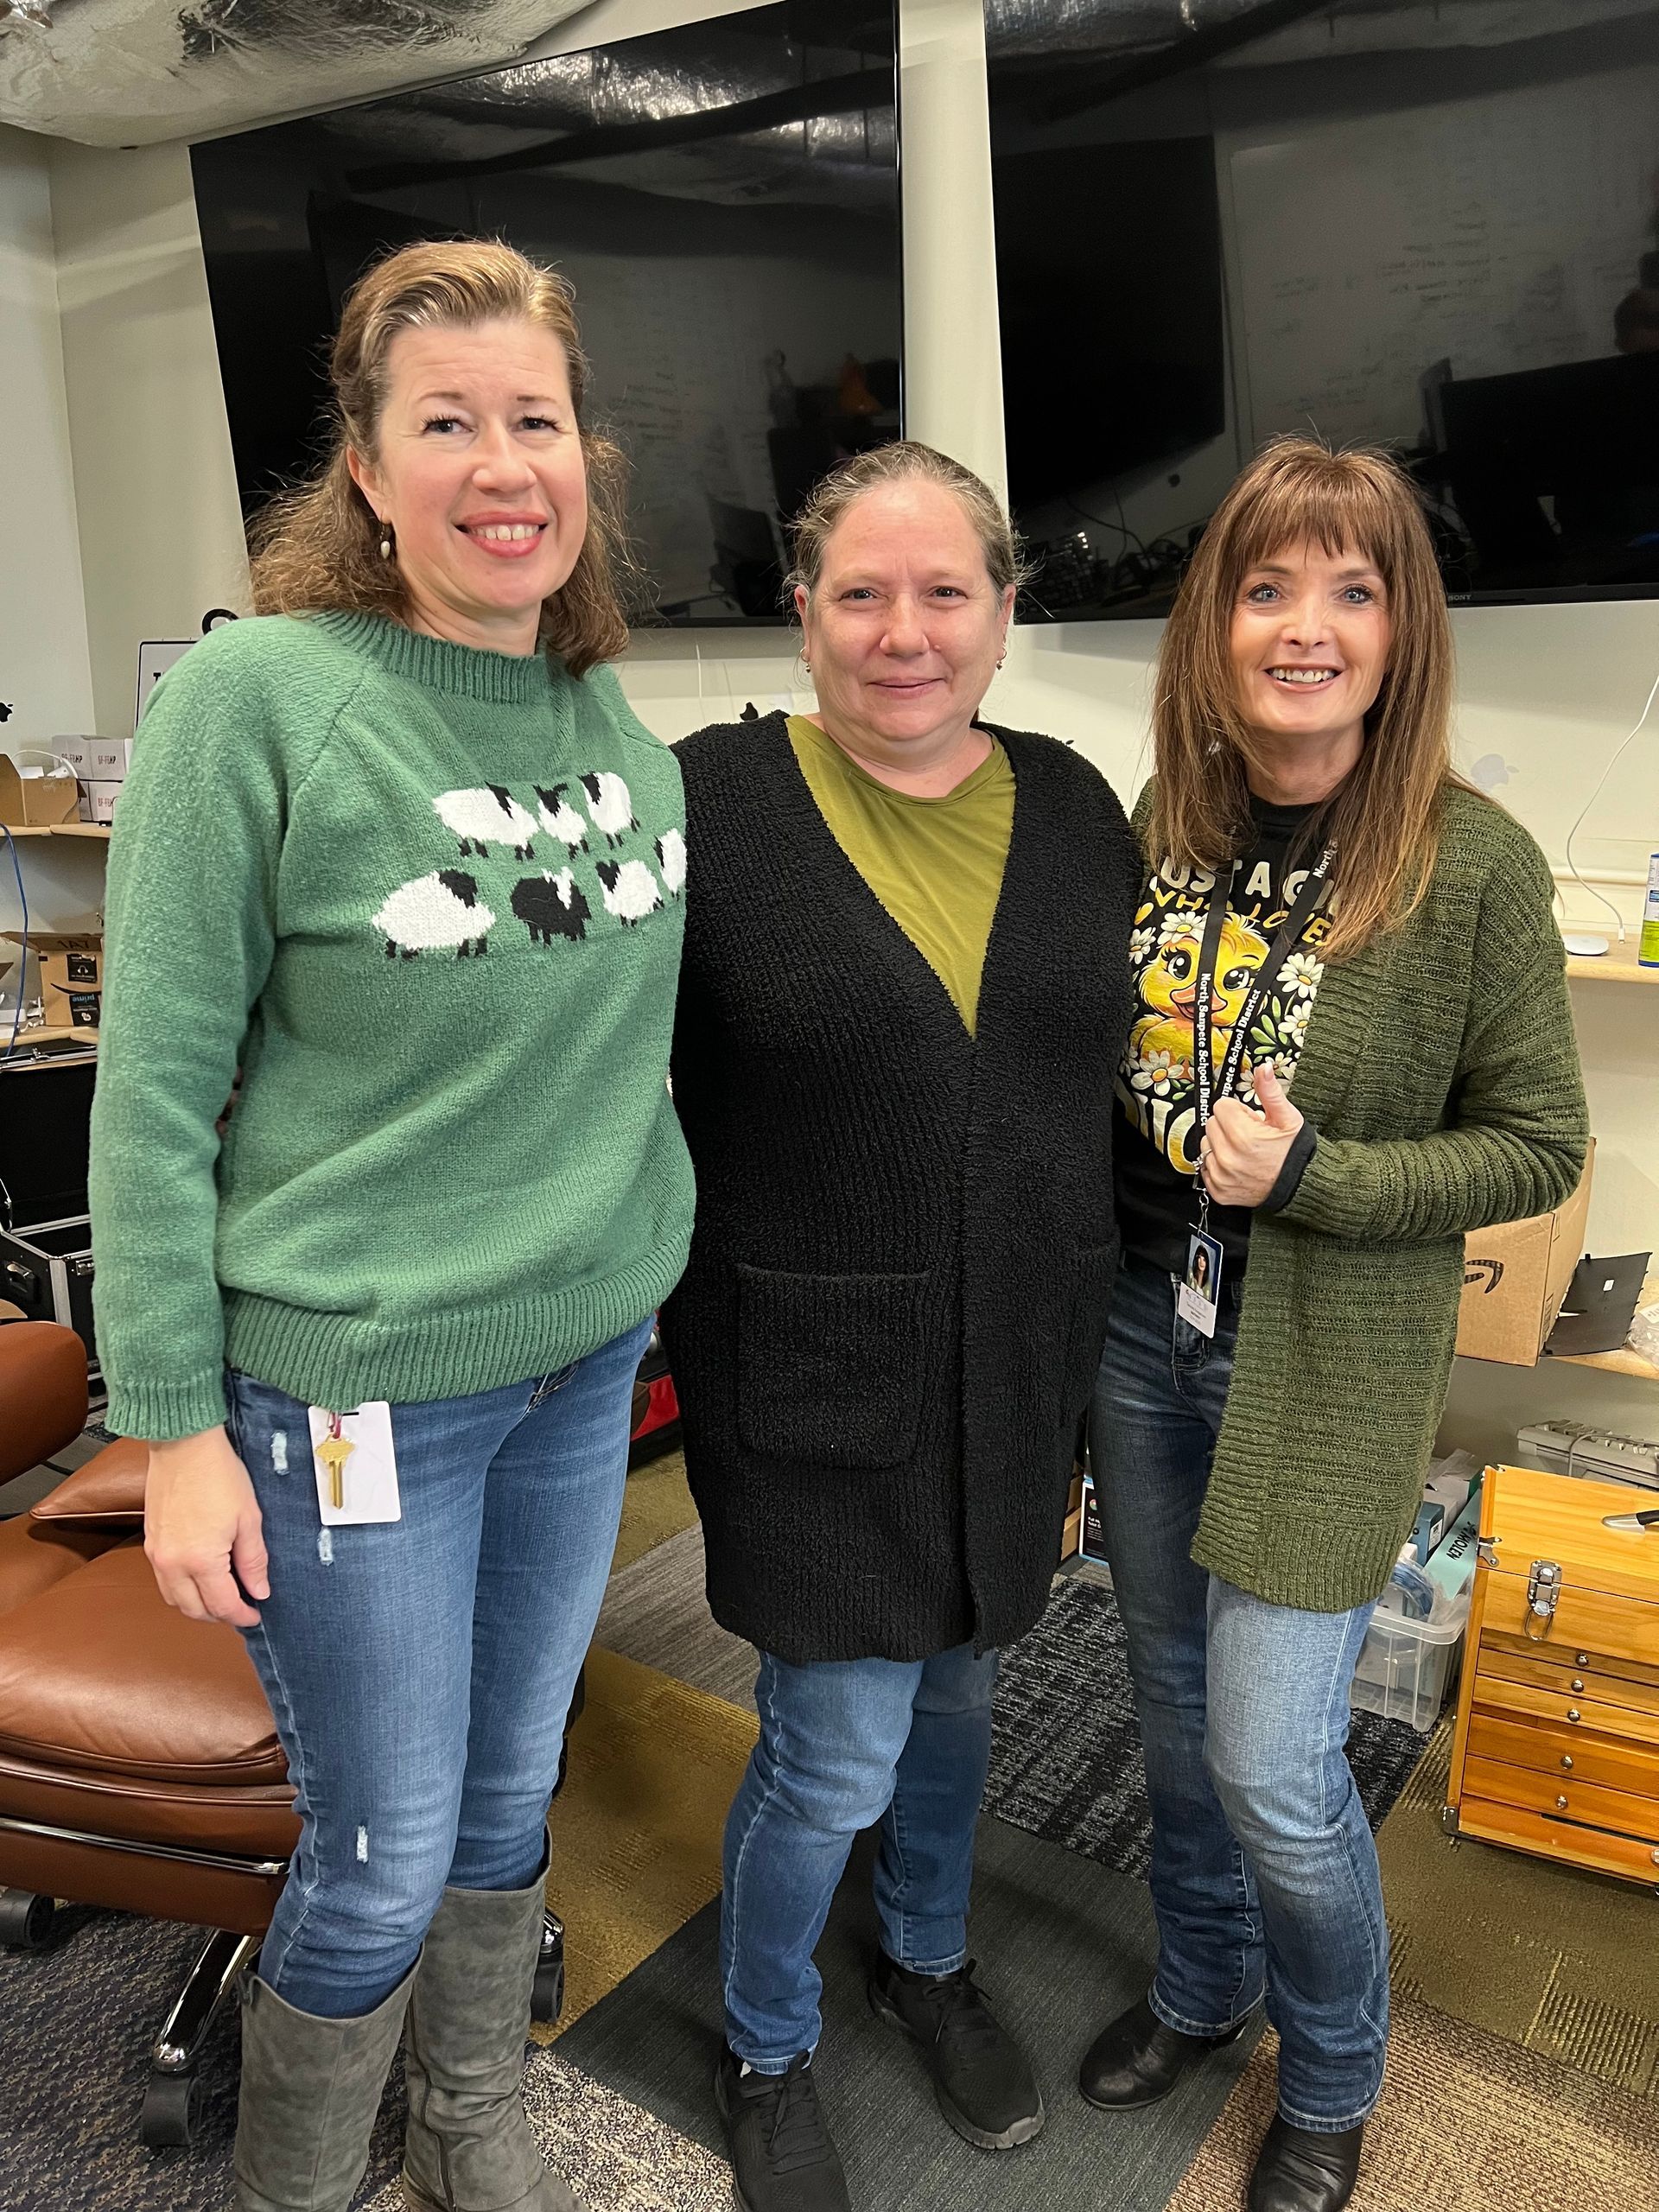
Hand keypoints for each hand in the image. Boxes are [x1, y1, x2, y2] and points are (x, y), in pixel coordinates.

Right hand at [144, 1426, 268, 1627]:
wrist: (183, 1445)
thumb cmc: (218, 1475)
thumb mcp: (249, 1519)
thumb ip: (253, 1560)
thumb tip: (259, 1591)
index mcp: (200, 1560)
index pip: (221, 1605)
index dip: (241, 1615)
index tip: (255, 1615)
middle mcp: (171, 1564)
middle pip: (193, 1609)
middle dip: (218, 1615)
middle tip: (240, 1607)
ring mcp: (156, 1554)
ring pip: (174, 1598)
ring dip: (197, 1605)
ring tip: (221, 1595)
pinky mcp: (149, 1541)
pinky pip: (163, 1580)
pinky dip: (181, 1588)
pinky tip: (200, 1577)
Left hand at [1201, 1061, 1303, 1208]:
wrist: (1300, 1186)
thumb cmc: (1294, 1153)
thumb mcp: (1287, 1118)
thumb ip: (1270, 1092)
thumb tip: (1263, 1069)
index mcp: (1243, 1135)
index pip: (1221, 1106)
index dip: (1238, 1111)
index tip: (1251, 1120)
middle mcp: (1228, 1157)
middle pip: (1212, 1124)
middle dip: (1228, 1126)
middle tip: (1250, 1135)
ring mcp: (1221, 1175)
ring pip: (1206, 1145)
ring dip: (1221, 1145)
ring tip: (1244, 1151)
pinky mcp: (1218, 1190)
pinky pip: (1205, 1167)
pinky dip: (1218, 1165)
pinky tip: (1238, 1165)